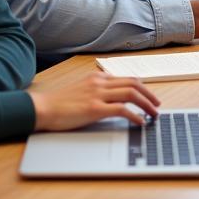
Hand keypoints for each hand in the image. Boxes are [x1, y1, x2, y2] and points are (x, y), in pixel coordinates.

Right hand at [29, 74, 159, 130]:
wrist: (41, 108)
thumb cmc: (58, 103)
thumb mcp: (82, 89)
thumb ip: (97, 89)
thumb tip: (114, 98)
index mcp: (98, 77)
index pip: (127, 78)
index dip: (142, 88)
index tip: (149, 96)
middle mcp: (100, 82)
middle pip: (134, 83)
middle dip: (149, 94)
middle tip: (157, 105)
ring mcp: (97, 94)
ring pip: (131, 94)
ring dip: (147, 104)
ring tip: (153, 114)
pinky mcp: (94, 108)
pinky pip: (122, 109)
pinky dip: (135, 115)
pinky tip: (140, 122)